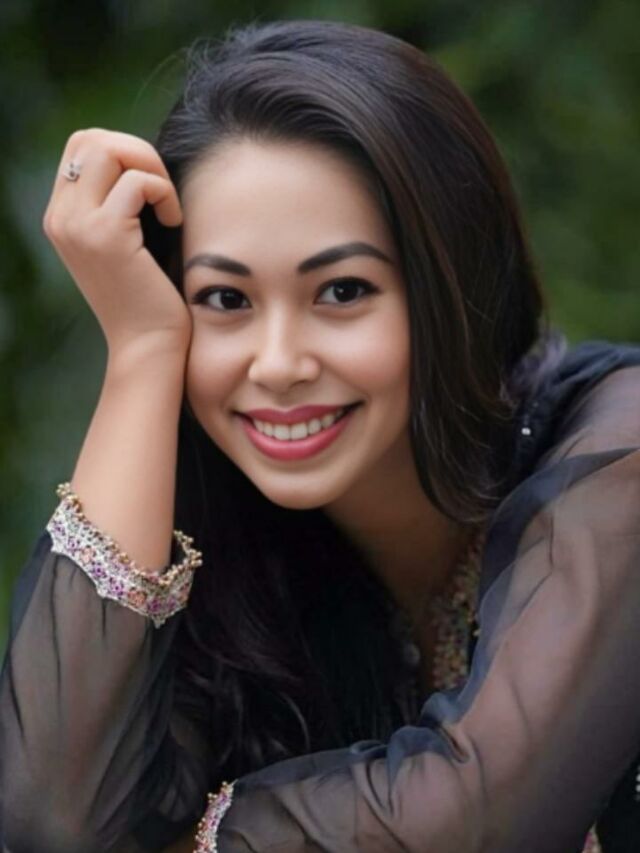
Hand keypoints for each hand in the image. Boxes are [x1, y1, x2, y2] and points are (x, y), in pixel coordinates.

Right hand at [43, 128, 191, 359]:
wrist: (148, 346)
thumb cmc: (149, 297)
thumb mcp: (125, 243)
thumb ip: (119, 202)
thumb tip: (144, 159)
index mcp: (61, 217)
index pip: (81, 147)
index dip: (123, 151)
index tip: (151, 187)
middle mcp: (61, 218)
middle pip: (90, 138)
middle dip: (137, 151)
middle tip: (163, 190)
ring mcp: (78, 225)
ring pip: (108, 149)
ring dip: (150, 168)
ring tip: (168, 205)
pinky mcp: (106, 236)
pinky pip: (137, 182)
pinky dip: (164, 193)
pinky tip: (174, 222)